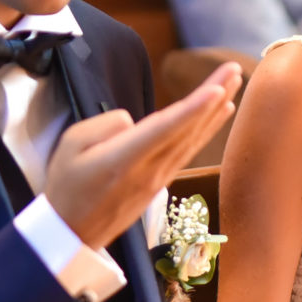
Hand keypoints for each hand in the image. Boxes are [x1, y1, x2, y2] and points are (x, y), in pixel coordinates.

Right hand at [45, 63, 241, 249]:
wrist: (71, 233)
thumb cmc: (66, 187)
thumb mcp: (70, 148)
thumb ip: (104, 126)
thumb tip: (134, 121)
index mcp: (124, 159)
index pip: (165, 129)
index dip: (194, 109)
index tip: (218, 91)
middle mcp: (149, 169)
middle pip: (188, 128)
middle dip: (214, 95)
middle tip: (234, 68)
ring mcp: (159, 177)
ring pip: (195, 137)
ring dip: (216, 108)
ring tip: (235, 81)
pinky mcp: (162, 181)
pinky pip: (190, 149)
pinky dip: (208, 127)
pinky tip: (222, 112)